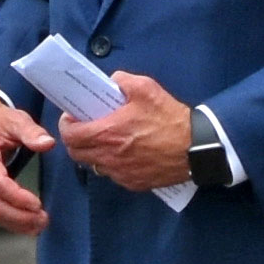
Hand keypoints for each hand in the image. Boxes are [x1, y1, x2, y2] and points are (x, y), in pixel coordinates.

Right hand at [0, 90, 50, 235]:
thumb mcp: (15, 119)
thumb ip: (31, 131)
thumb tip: (48, 143)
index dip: (17, 197)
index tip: (38, 204)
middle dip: (19, 217)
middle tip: (43, 220)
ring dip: (14, 223)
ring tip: (37, 226)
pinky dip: (7, 221)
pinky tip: (24, 224)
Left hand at [54, 69, 195, 194]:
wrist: (196, 148)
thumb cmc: (170, 119)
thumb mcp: (146, 89)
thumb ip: (122, 80)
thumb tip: (112, 81)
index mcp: (107, 133)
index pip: (70, 135)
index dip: (67, 126)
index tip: (73, 117)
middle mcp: (109, 157)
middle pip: (76, 154)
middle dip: (75, 140)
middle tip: (85, 128)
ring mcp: (121, 173)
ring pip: (94, 165)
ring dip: (94, 153)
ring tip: (106, 140)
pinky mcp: (134, 183)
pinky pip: (113, 175)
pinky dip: (112, 165)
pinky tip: (125, 153)